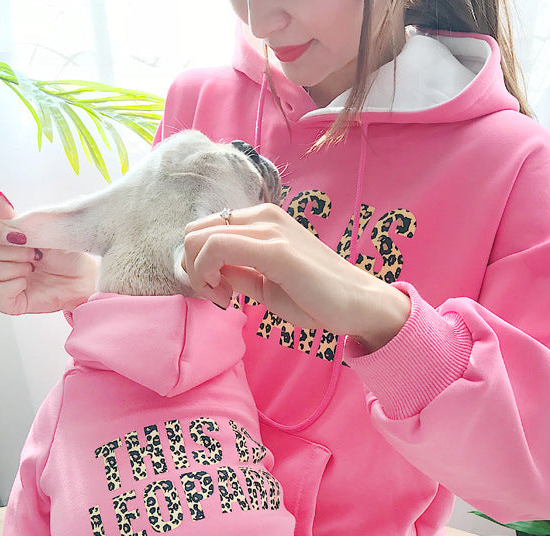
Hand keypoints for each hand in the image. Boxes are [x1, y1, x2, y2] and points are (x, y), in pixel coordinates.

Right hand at [0, 193, 98, 313]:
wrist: (83, 276)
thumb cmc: (64, 253)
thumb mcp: (41, 230)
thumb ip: (15, 219)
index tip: (17, 235)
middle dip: (13, 251)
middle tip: (36, 254)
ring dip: (16, 267)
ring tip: (34, 267)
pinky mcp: (5, 302)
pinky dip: (16, 284)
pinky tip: (29, 282)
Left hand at [183, 204, 410, 352]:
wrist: (358, 305)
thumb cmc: (316, 297)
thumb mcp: (265, 283)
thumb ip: (237, 273)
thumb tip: (208, 273)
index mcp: (262, 220)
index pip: (203, 230)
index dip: (196, 265)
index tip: (217, 291)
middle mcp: (263, 216)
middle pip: (194, 232)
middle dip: (192, 269)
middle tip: (216, 295)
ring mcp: (269, 229)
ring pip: (200, 238)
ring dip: (198, 274)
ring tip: (224, 297)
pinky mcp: (275, 249)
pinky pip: (217, 249)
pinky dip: (207, 275)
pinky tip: (227, 298)